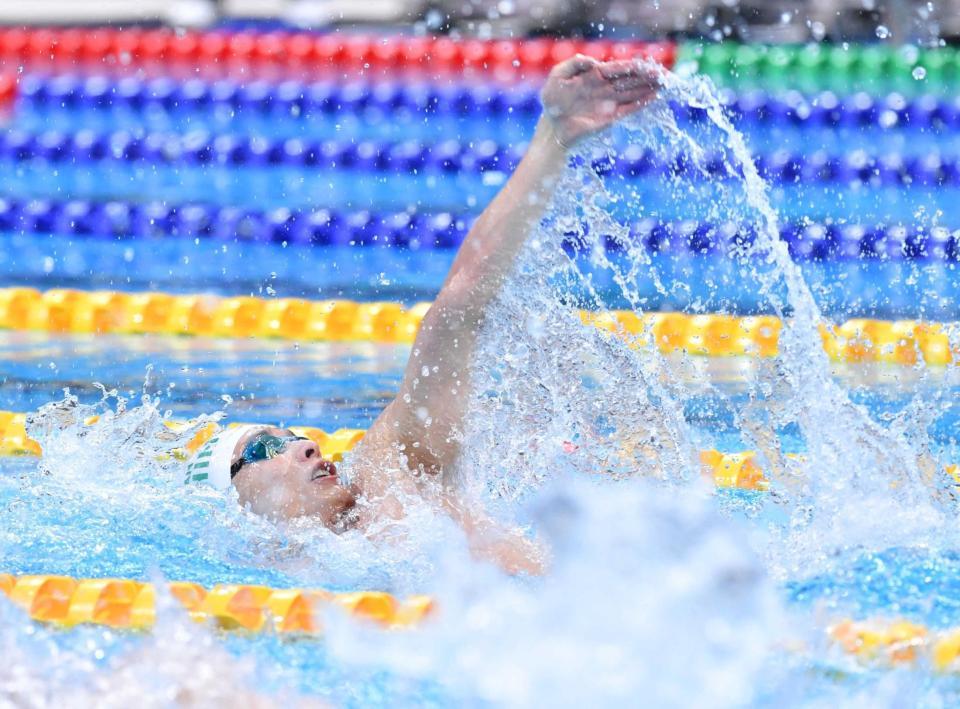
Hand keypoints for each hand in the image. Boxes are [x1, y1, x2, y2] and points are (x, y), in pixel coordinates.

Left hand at [540, 55, 659, 148]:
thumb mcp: (557, 76)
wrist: (552, 126)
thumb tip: (594, 62)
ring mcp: (609, 103)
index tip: (647, 63)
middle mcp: (606, 88)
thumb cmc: (553, 100)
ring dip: (649, 89)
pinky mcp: (610, 118)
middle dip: (647, 76)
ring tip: (664, 84)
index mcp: (596, 75)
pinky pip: (628, 109)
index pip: (619, 68)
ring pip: (633, 93)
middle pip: (631, 80)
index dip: (634, 65)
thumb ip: (573, 64)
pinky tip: (653, 97)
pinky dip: (641, 104)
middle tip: (663, 74)